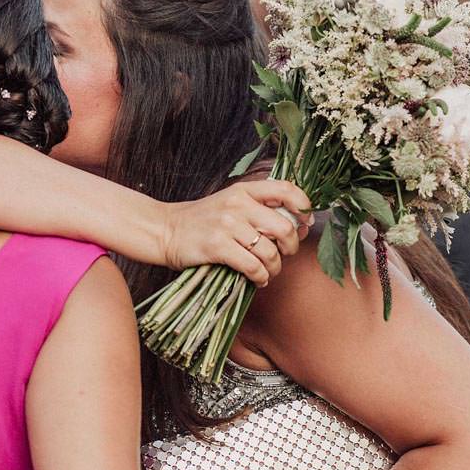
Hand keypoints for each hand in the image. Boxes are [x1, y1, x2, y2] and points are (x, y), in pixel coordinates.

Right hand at [160, 181, 312, 286]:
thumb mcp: (229, 204)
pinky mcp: (217, 246)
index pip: (286, 190)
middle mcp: (237, 204)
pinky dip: (260, 277)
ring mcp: (227, 225)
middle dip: (291, 247)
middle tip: (284, 255)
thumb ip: (258, 209)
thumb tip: (296, 227)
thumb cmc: (201, 221)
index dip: (303, 207)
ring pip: (269, 251)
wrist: (165, 231)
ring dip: (274, 268)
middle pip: (283, 227)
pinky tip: (257, 279)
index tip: (304, 223)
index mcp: (244, 190)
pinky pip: (252, 266)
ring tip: (268, 272)